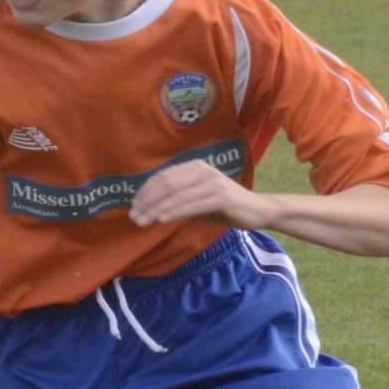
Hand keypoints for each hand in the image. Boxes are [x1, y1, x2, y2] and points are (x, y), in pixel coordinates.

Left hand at [130, 160, 269, 229]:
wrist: (256, 210)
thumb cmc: (222, 206)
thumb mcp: (195, 199)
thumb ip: (175, 198)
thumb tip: (146, 207)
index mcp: (194, 167)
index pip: (162, 177)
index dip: (145, 192)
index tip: (133, 206)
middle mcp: (202, 170)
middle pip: (166, 185)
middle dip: (147, 202)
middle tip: (134, 217)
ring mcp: (213, 182)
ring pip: (177, 195)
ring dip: (156, 209)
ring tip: (143, 221)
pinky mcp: (222, 196)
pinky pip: (192, 205)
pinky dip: (175, 212)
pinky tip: (162, 219)